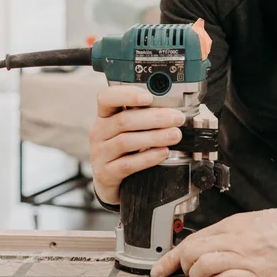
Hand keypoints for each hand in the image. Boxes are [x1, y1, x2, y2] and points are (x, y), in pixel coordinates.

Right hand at [89, 85, 185, 204]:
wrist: (108, 181)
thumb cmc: (121, 150)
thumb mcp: (126, 129)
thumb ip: (142, 116)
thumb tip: (170, 109)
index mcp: (104, 116)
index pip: (107, 98)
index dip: (127, 95)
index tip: (149, 97)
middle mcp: (99, 132)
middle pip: (123, 120)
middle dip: (154, 118)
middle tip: (176, 118)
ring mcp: (100, 153)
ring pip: (126, 141)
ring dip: (154, 137)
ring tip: (175, 135)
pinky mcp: (106, 173)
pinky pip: (127, 164)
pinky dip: (148, 158)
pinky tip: (163, 153)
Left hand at [149, 192, 276, 276]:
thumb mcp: (256, 223)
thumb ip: (231, 235)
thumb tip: (206, 248)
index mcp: (235, 225)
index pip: (191, 239)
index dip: (170, 258)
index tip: (157, 270)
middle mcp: (238, 239)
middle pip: (191, 252)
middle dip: (181, 268)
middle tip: (186, 276)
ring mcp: (251, 258)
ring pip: (204, 266)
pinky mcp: (264, 276)